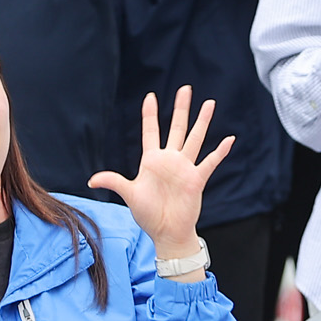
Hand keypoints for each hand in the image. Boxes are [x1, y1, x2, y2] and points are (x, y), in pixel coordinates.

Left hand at [86, 86, 232, 265]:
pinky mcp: (197, 179)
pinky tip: (229, 139)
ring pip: (195, 138)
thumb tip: (91, 180)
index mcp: (152, 160)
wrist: (167, 232)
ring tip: (209, 103)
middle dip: (181, 108)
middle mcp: (170, 160)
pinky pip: (210, 162)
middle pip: (177, 128)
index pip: (151, 131)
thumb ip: (113, 182)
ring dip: (203, 121)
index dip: (150, 114)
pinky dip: (220, 151)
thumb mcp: (129, 195)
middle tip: (186, 89)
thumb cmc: (148, 215)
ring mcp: (185, 168)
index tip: (150, 96)